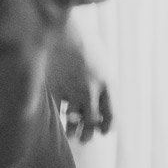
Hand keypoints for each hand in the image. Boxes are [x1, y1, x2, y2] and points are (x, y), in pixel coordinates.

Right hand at [48, 22, 111, 141]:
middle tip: (86, 138)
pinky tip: (58, 120)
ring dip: (73, 130)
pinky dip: (59, 118)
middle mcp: (91, 90)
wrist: (64, 29)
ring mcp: (72, 91)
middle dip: (89, 132)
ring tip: (72, 134)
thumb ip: (101, 78)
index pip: (111, 112)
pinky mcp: (56, 89)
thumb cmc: (83, 39)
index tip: (105, 131)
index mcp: (107, 82)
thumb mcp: (100, 58)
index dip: (108, 125)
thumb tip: (100, 95)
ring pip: (74, 121)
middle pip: (92, 121)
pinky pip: (58, 111)